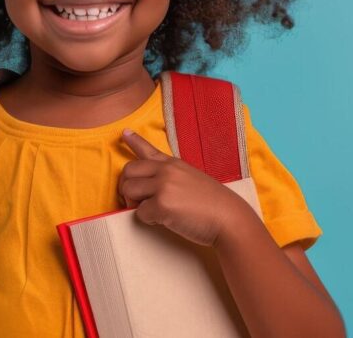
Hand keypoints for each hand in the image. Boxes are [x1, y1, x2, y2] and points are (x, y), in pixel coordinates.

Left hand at [117, 128, 251, 247]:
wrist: (228, 218)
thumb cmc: (212, 204)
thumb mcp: (192, 179)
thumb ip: (171, 178)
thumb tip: (149, 189)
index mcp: (173, 164)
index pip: (148, 149)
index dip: (134, 141)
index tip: (124, 133)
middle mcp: (166, 170)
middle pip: (128, 171)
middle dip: (127, 187)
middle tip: (137, 201)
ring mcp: (163, 185)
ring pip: (128, 190)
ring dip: (134, 204)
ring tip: (153, 211)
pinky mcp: (161, 205)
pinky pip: (139, 213)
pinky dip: (149, 220)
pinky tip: (167, 220)